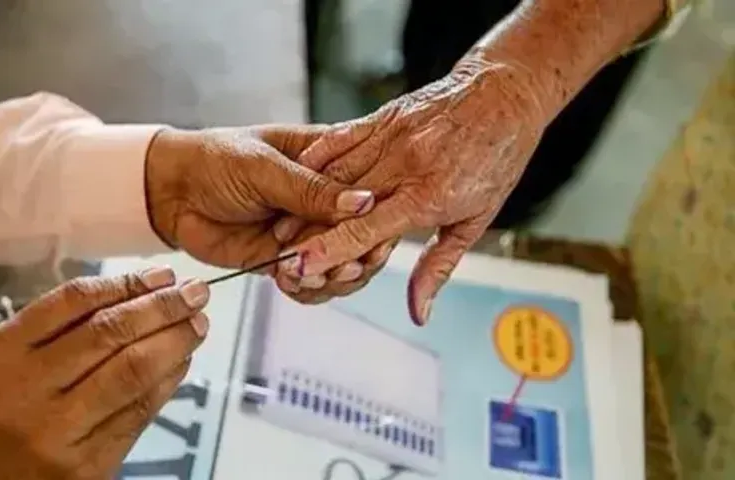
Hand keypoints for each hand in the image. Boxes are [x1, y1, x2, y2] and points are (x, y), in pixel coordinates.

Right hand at [0, 267, 207, 478]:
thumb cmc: (17, 406)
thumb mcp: (21, 359)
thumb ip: (70, 326)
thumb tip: (151, 290)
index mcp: (3, 351)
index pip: (75, 300)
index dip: (128, 283)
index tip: (165, 275)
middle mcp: (26, 387)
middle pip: (108, 332)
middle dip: (162, 307)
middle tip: (196, 293)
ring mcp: (57, 428)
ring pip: (132, 370)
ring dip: (175, 341)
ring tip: (198, 324)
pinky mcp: (88, 460)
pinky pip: (141, 409)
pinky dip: (169, 379)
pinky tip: (184, 360)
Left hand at [144, 125, 373, 272]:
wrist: (169, 192)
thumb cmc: (214, 160)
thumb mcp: (263, 167)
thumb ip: (311, 190)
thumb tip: (363, 202)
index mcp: (330, 161)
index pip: (371, 189)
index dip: (378, 216)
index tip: (375, 237)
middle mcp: (324, 199)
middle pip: (363, 234)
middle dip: (356, 255)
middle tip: (343, 267)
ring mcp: (307, 232)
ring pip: (341, 263)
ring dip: (332, 275)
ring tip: (310, 275)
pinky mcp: (286, 259)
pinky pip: (311, 282)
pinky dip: (306, 288)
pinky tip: (290, 282)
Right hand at [274, 55, 551, 323]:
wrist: (505, 94)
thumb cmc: (496, 160)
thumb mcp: (476, 220)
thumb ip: (438, 267)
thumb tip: (419, 312)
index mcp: (428, 196)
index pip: (365, 230)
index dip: (328, 251)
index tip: (299, 267)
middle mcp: (404, 166)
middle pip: (339, 205)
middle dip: (305, 232)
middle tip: (276, 254)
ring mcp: (390, 137)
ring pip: (333, 173)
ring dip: (303, 200)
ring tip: (278, 225)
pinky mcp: (382, 117)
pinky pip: (339, 138)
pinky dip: (316, 159)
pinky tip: (297, 175)